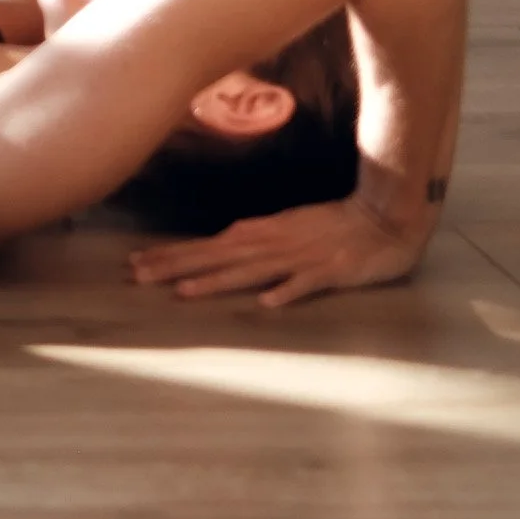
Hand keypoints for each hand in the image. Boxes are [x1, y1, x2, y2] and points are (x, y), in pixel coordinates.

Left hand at [127, 188, 428, 309]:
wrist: (384, 216)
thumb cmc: (333, 225)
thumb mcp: (286, 228)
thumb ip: (254, 240)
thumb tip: (217, 247)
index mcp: (261, 233)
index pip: (208, 245)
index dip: (172, 255)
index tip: (135, 264)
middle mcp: (273, 243)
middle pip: (218, 256)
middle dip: (177, 266)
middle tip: (137, 276)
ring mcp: (301, 256)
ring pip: (251, 270)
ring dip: (218, 281)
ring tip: (184, 293)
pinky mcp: (331, 270)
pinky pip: (306, 283)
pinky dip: (286, 291)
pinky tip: (268, 303)